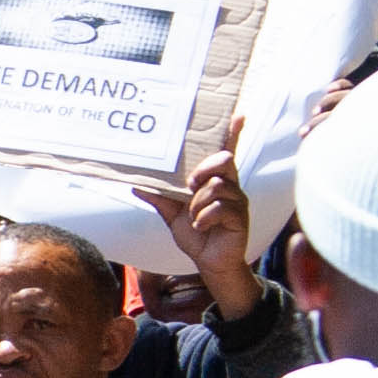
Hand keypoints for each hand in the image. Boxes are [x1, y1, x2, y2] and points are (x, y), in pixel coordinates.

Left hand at [143, 147, 258, 315]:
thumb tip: (136, 186)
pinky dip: (204, 218)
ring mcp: (238, 200)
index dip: (233, 134)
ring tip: (195, 218)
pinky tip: (202, 226)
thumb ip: (160, 198)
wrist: (209, 263)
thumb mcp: (173, 215)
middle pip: (224, 160)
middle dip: (204, 170)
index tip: (239, 115)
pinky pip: (220, 208)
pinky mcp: (241, 217)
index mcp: (215, 181)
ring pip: (216, 187)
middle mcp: (230, 186)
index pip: (226, 152)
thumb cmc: (196, 236)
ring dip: (198, 204)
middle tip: (190, 186)